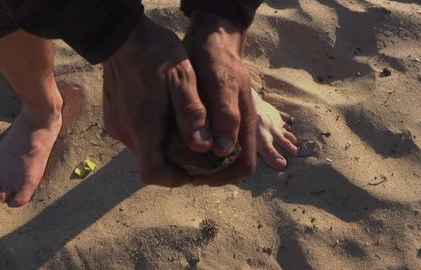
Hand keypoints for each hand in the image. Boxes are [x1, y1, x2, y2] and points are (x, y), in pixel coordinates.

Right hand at [102, 16, 212, 186]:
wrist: (121, 35)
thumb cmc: (155, 54)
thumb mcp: (182, 78)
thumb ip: (192, 113)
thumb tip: (202, 146)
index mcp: (143, 126)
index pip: (154, 173)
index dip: (175, 179)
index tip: (195, 170)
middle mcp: (126, 132)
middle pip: (152, 164)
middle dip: (176, 165)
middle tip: (198, 150)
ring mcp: (116, 125)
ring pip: (145, 150)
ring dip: (164, 150)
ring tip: (186, 133)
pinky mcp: (113, 117)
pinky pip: (136, 137)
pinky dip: (153, 137)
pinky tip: (166, 120)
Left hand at [183, 11, 256, 185]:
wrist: (209, 41)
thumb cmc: (217, 61)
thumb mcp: (222, 85)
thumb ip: (226, 116)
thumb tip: (223, 151)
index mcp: (246, 125)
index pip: (244, 166)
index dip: (225, 177)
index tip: (199, 178)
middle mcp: (236, 129)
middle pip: (228, 166)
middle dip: (209, 175)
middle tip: (182, 174)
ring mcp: (223, 125)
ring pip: (216, 158)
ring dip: (200, 165)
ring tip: (176, 164)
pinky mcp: (211, 120)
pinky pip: (205, 144)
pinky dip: (193, 152)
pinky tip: (175, 149)